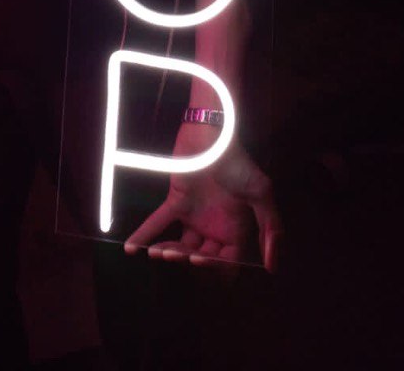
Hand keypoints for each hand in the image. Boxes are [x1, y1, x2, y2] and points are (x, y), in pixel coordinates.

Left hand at [124, 124, 280, 269]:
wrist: (211, 133)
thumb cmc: (237, 162)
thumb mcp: (261, 192)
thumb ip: (271, 228)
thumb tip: (272, 267)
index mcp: (234, 229)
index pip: (225, 264)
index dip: (213, 269)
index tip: (199, 261)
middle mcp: (213, 227)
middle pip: (199, 258)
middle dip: (187, 261)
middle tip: (174, 255)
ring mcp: (193, 215)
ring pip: (179, 244)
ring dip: (167, 253)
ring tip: (157, 253)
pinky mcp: (175, 201)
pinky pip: (158, 222)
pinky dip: (144, 235)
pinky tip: (130, 249)